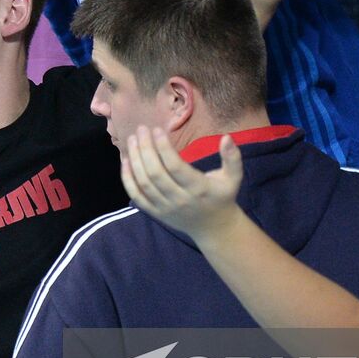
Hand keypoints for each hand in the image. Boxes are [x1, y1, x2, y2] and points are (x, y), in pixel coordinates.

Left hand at [120, 127, 243, 245]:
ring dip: (135, 160)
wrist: (214, 228)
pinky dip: (128, 179)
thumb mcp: (233, 178)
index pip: (175, 166)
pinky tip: (126, 161)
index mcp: (198, 188)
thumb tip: (226, 137)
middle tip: (141, 129)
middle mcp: (180, 199)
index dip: (163, 147)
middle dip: (145, 149)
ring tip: (132, 140)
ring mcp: (165, 208)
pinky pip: (137, 196)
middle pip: (155, 173)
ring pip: (144, 183)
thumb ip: (232, 158)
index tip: (157, 129)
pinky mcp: (156, 213)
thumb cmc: (222, 196)